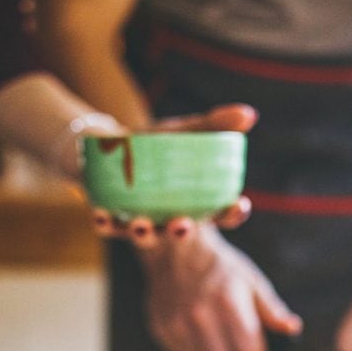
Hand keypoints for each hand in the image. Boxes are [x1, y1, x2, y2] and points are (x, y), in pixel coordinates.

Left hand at [92, 103, 258, 242]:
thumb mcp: (185, 130)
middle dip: (181, 232)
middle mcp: (168, 219)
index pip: (220, 215)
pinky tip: (100, 216)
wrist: (109, 144)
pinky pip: (107, 228)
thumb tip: (250, 114)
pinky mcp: (110, 219)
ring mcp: (139, 222)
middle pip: (180, 233)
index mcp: (194, 204)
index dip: (232, 214)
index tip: (240, 203)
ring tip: (140, 225)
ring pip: (144, 237)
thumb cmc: (156, 143)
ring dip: (143, 234)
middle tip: (182, 224)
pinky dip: (104, 224)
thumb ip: (215, 124)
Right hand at [138, 224, 300, 350]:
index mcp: (227, 303)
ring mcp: (177, 325)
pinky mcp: (163, 331)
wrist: (175, 253)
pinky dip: (198, 350)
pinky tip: (200, 330)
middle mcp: (199, 316)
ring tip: (220, 335)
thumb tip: (294, 329)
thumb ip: (272, 310)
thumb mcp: (251, 281)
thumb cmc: (221, 268)